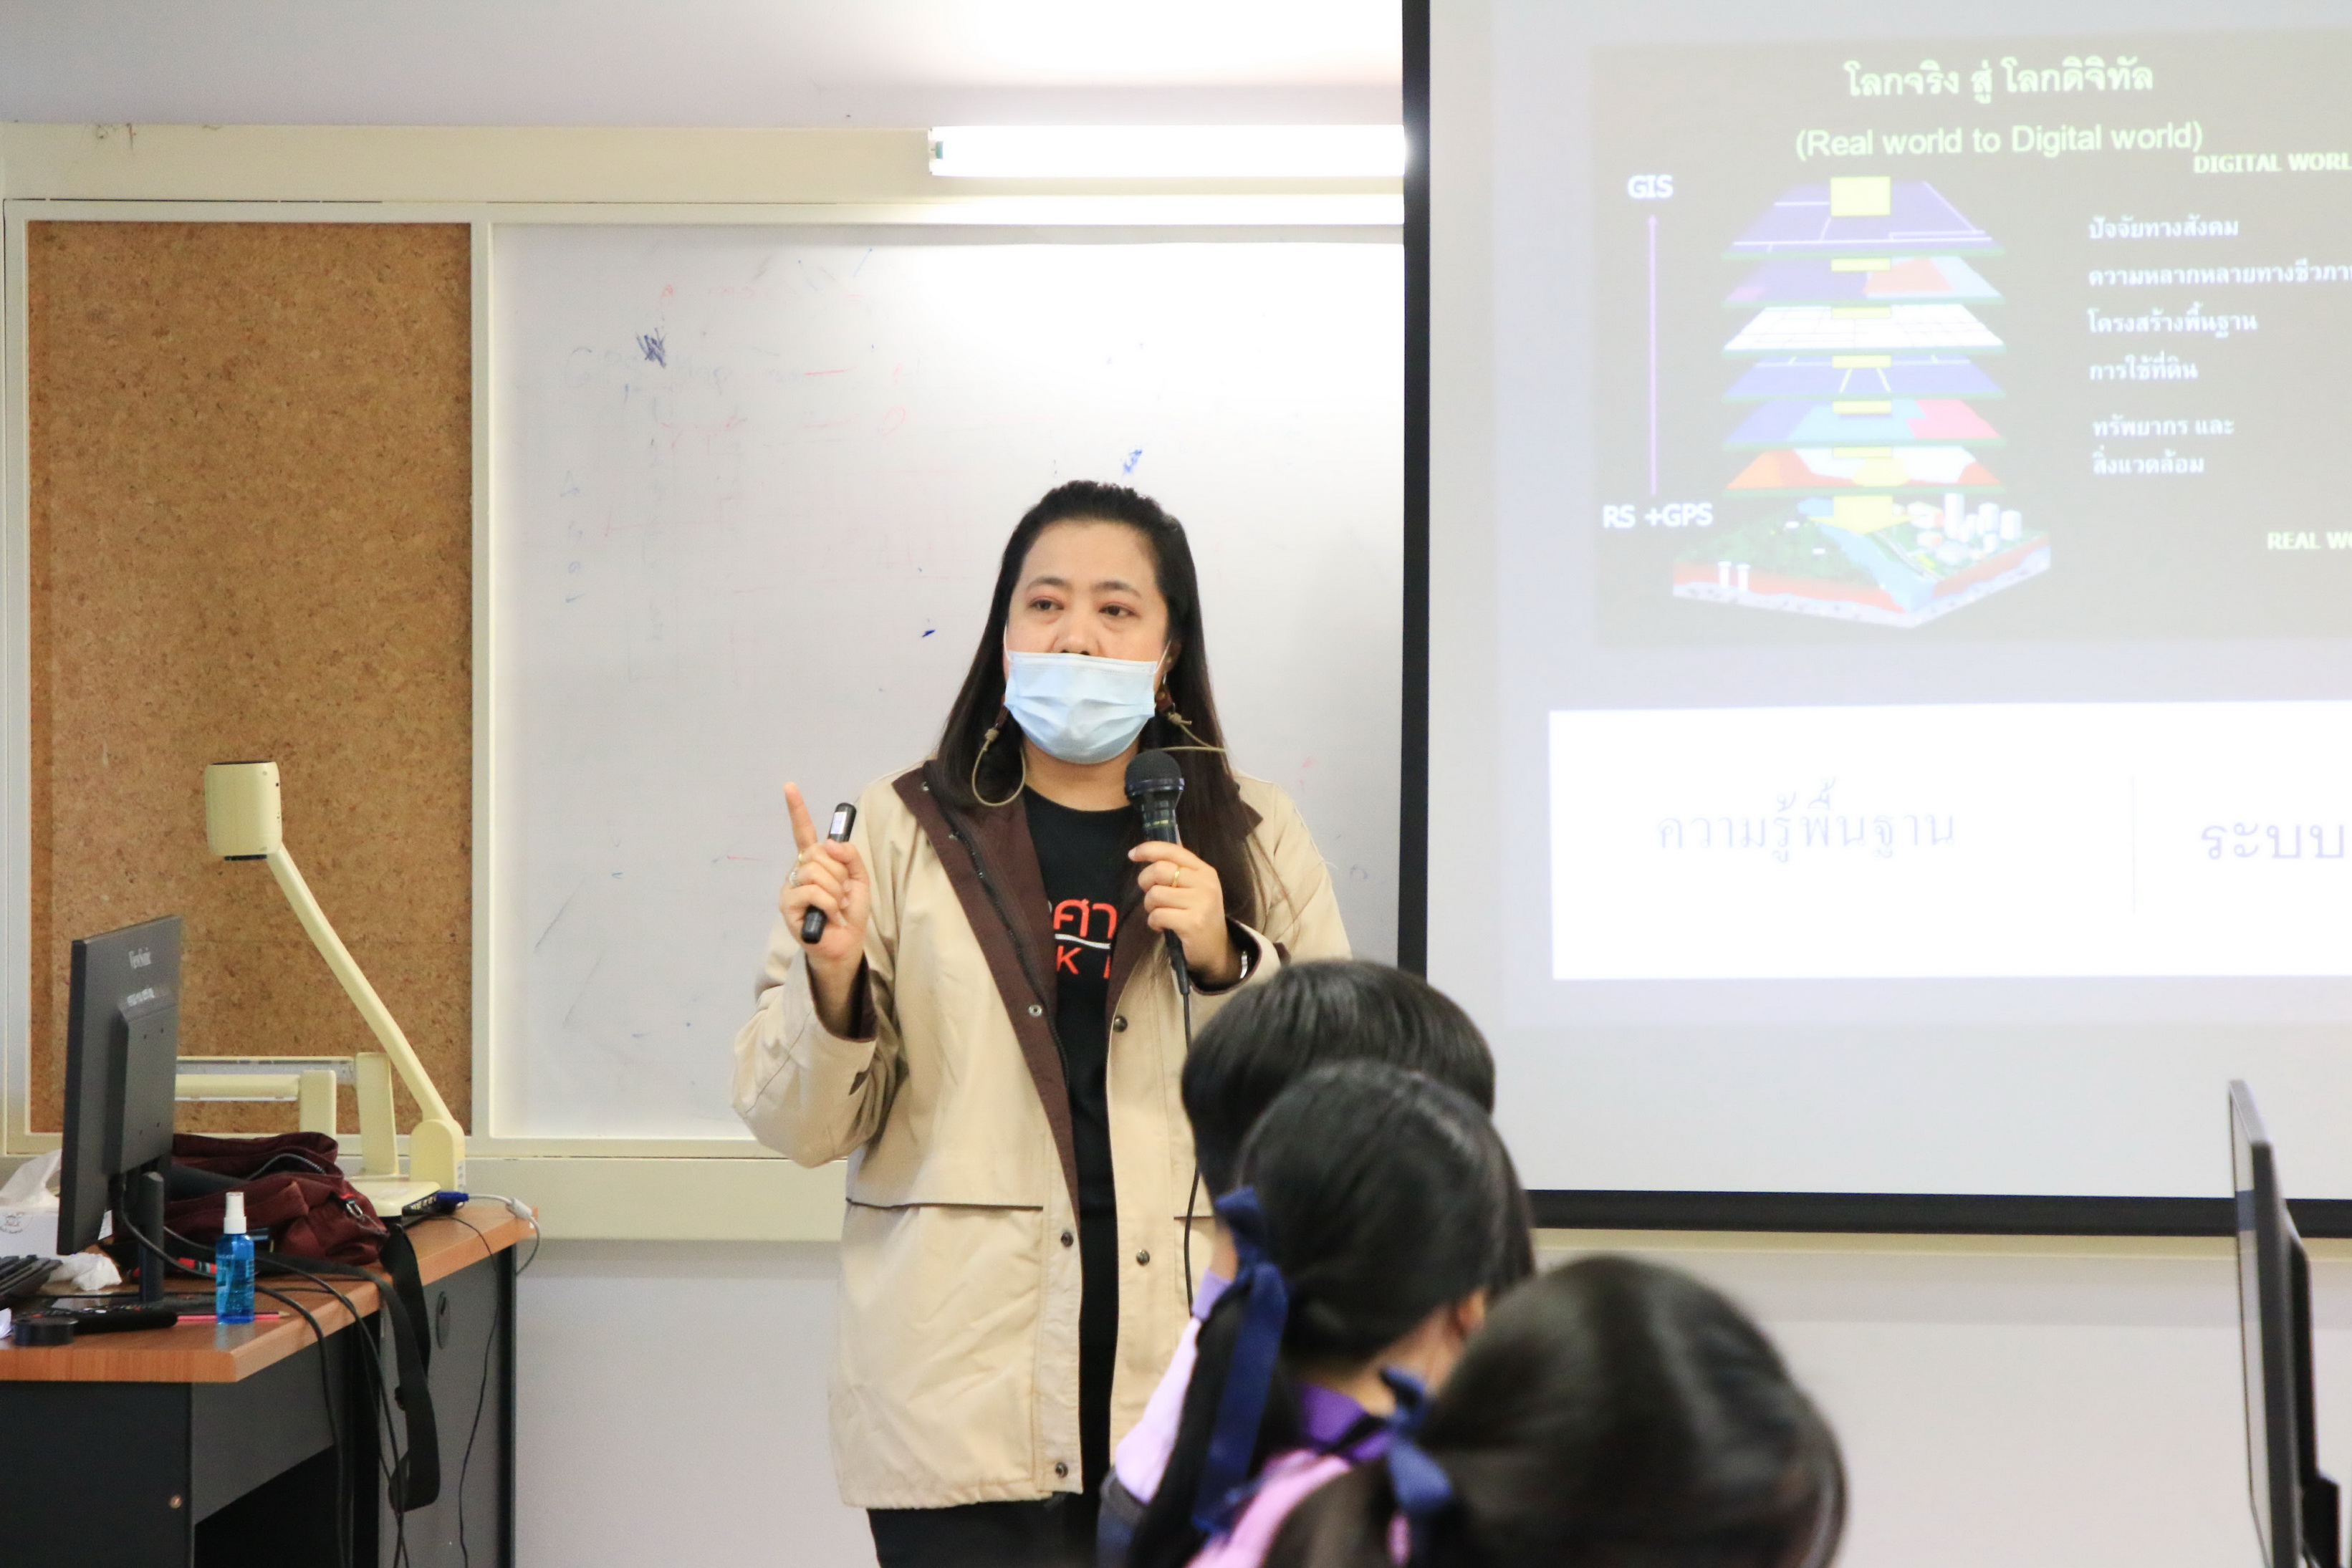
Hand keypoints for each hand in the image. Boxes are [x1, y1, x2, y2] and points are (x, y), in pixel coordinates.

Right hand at [782, 783, 869, 1032]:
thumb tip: (830, 843)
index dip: (797, 809)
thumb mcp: (858, 880)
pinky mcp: (788, 905)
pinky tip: (828, 916)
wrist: (845, 944)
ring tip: (836, 907)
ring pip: (816, 872)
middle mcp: (799, 871)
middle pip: (819, 853)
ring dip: (836, 891)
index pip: (804, 832)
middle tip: (842, 894)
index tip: (789, 787)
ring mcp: (791, 888)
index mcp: (815, 862)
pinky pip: (812, 891)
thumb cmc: (849, 913)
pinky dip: (829, 903)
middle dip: (840, 873)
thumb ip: (850, 857)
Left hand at [1129, 842, 1237, 985]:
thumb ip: (1176, 871)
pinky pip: (1157, 915)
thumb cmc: (1198, 916)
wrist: (1216, 949)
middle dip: (1145, 882)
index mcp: (1204, 871)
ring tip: (1160, 914)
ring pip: (1155, 894)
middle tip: (1151, 896)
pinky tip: (1163, 927)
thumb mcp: (1194, 889)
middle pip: (1159, 870)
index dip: (1149, 849)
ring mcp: (1200, 903)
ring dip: (1150, 907)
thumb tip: (1145, 853)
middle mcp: (1205, 884)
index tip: (1132, 855)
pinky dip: (1153, 922)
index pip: (1173, 851)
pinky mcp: (1192, 923)